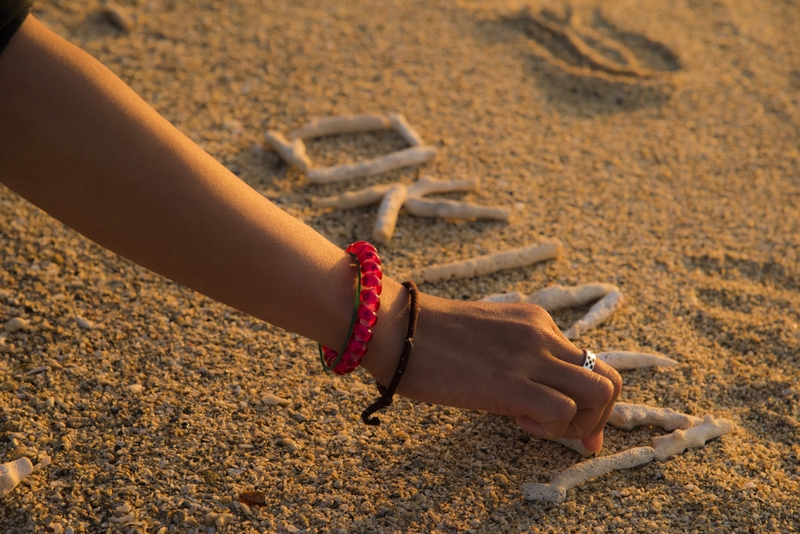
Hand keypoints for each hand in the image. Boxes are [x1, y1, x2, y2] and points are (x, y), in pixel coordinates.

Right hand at [364, 291, 621, 452]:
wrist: (396, 327)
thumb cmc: (427, 338)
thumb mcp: (487, 338)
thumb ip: (516, 360)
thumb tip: (535, 401)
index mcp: (536, 321)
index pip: (589, 361)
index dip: (591, 399)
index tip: (576, 425)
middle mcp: (543, 334)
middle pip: (609, 379)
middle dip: (599, 416)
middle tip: (570, 434)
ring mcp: (532, 356)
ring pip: (600, 393)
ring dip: (581, 422)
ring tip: (540, 426)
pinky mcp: (512, 383)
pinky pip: (564, 410)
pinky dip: (552, 428)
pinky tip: (519, 422)